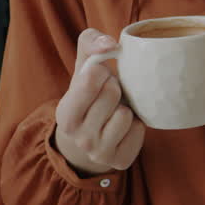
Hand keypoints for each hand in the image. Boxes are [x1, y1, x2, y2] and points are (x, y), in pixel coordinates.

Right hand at [54, 29, 145, 175]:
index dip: (100, 72)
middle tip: (110, 94)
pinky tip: (126, 127)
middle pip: (111, 94)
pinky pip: (139, 130)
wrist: (92, 139)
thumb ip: (90, 44)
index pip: (89, 80)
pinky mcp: (120, 161)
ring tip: (116, 111)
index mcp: (65, 114)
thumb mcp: (83, 69)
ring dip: (126, 108)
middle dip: (114, 88)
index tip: (99, 75)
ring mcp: (99, 153)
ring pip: (125, 115)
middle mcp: (79, 138)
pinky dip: (137, 124)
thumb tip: (109, 43)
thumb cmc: (91, 95)